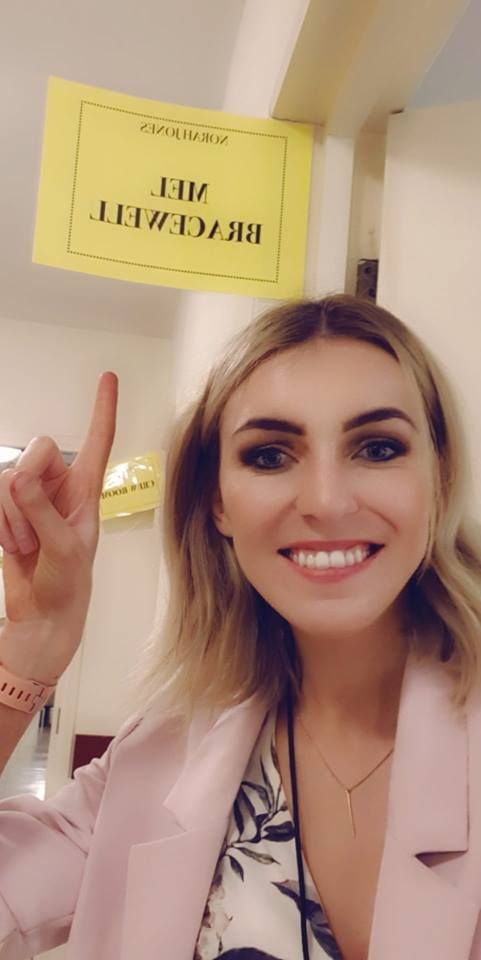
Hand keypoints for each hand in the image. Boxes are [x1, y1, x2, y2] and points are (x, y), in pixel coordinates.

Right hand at [0, 372, 117, 682]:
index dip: (102, 409)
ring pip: (7, 480)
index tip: (108, 377)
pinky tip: (13, 545)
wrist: (42, 617)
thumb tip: (21, 479)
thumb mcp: (64, 549)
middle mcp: (60, 487)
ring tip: (27, 545)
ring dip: (11, 518)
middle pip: (35, 454)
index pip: (98, 441)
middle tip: (33, 531)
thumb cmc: (68, 586)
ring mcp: (32, 499)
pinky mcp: (9, 513)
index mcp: (87, 490)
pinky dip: (0, 524)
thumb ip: (42, 511)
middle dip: (27, 490)